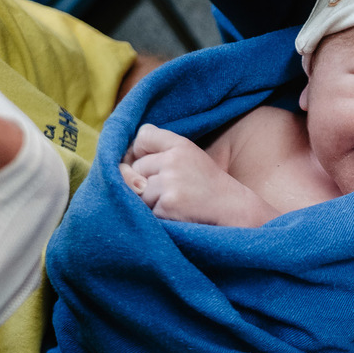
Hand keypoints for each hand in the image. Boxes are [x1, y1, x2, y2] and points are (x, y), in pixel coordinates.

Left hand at [120, 124, 279, 225]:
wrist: (234, 211)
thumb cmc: (207, 187)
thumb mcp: (189, 159)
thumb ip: (158, 152)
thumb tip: (119, 168)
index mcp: (181, 145)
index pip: (143, 136)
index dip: (141, 152)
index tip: (153, 165)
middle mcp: (174, 160)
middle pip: (135, 169)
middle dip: (145, 183)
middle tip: (175, 191)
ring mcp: (171, 182)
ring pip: (137, 192)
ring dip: (150, 203)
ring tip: (177, 205)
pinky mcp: (169, 204)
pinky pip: (146, 211)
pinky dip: (157, 217)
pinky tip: (176, 215)